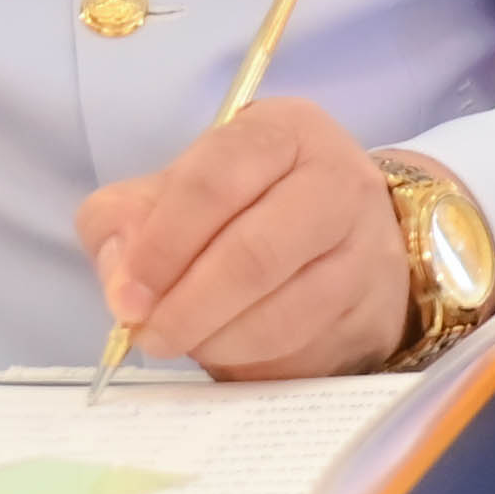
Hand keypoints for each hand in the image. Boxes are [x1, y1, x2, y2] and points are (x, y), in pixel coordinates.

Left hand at [73, 100, 413, 379]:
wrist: (342, 234)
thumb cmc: (246, 204)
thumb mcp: (180, 187)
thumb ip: (128, 219)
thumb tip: (121, 277)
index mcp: (283, 131)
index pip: (215, 182)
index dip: (163, 244)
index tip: (127, 297)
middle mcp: (338, 180)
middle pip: (255, 254)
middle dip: (187, 306)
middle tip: (148, 335)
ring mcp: (366, 247)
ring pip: (283, 313)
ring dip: (216, 341)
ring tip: (185, 340)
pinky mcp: (374, 309)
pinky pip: (303, 350)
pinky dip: (252, 361)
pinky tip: (228, 348)